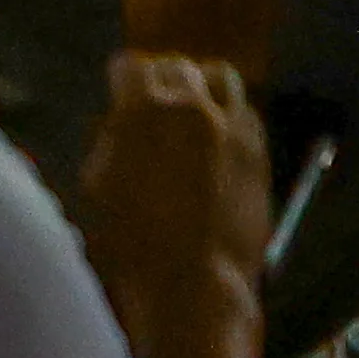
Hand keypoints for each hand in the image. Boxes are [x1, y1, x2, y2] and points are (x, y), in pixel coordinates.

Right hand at [76, 53, 272, 357]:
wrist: (195, 291)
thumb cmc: (131, 247)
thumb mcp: (99, 188)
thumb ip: (112, 142)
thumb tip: (124, 124)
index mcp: (145, 109)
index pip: (130, 66)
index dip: (121, 83)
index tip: (120, 97)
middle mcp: (193, 106)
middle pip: (177, 67)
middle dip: (162, 82)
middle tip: (154, 109)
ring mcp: (233, 127)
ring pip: (221, 78)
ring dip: (203, 88)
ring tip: (193, 115)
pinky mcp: (260, 153)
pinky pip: (246, 113)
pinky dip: (230, 117)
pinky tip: (219, 143)